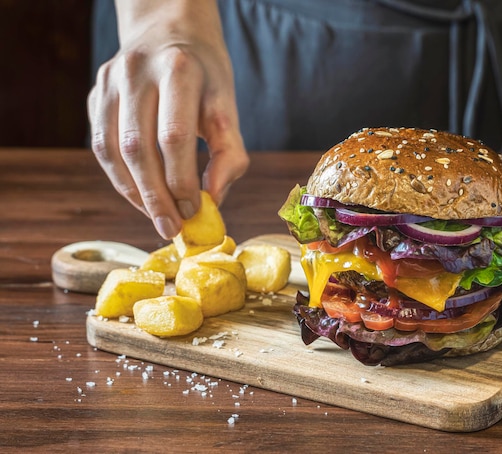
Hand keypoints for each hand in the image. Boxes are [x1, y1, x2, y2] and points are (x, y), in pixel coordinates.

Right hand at [87, 0, 248, 238]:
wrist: (168, 31)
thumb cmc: (204, 76)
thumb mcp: (227, 105)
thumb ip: (230, 153)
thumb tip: (215, 199)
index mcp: (179, 69)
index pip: (174, 136)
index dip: (182, 181)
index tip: (194, 211)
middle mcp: (137, 72)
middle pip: (138, 148)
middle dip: (155, 196)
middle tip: (170, 228)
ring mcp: (110, 81)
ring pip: (112, 150)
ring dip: (134, 193)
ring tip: (156, 217)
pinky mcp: (96, 93)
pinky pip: (100, 146)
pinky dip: (120, 178)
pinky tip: (140, 196)